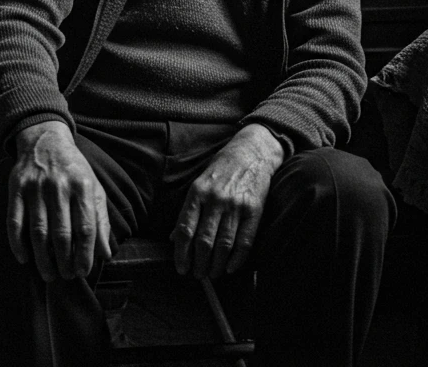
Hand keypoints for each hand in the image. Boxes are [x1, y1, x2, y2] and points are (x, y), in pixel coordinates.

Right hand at [7, 121, 111, 280]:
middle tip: (65, 276)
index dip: (85, 254)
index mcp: (82, 186)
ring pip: (38, 231)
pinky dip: (18, 243)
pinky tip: (24, 259)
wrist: (46, 140)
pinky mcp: (16, 188)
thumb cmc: (74, 170)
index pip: (85, 227)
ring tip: (49, 274)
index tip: (83, 271)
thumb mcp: (93, 188)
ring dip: (43, 258)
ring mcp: (36, 187)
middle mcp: (59, 186)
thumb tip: (106, 254)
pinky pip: (15, 221)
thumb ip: (100, 220)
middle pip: (61, 233)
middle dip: (64, 261)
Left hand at [170, 124, 283, 279]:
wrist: (251, 152)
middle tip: (198, 275)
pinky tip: (230, 268)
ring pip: (224, 245)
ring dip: (216, 266)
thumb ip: (187, 211)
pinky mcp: (254, 210)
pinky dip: (237, 260)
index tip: (181, 268)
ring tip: (212, 274)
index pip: (185, 229)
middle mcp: (216, 199)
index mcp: (198, 192)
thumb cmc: (221, 170)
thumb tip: (173, 238)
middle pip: (204, 241)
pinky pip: (245, 241)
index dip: (181, 254)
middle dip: (199, 264)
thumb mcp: (199, 183)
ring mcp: (236, 205)